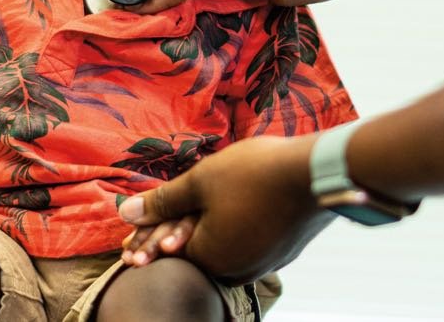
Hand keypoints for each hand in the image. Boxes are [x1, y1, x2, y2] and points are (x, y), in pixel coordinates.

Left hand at [118, 135, 333, 283]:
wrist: (319, 173)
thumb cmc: (256, 174)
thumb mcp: (199, 182)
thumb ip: (162, 201)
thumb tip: (124, 213)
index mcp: (211, 258)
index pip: (169, 252)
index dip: (147, 242)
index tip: (129, 242)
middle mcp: (237, 270)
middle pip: (197, 252)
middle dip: (175, 237)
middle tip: (158, 228)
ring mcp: (264, 262)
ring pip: (225, 246)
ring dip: (209, 229)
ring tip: (203, 206)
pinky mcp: (283, 250)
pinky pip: (248, 241)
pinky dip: (236, 227)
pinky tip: (239, 206)